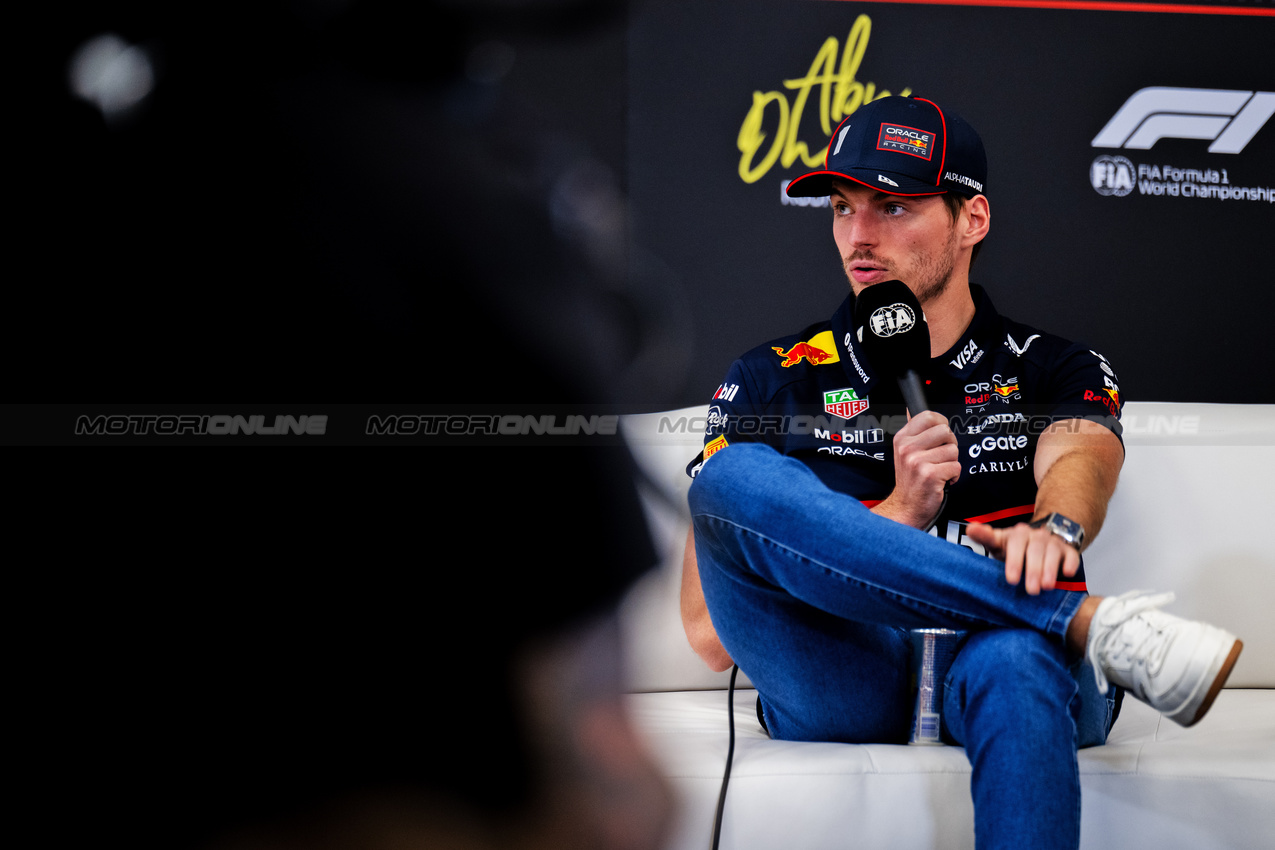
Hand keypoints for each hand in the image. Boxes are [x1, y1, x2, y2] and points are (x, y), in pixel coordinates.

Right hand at [874, 410, 959, 528]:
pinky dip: (954, 476)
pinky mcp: (930, 475)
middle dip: (949, 445)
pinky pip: (956, 467)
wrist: (907, 506)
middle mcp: (907, 448)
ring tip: (939, 470)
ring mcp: (917, 461)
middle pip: (945, 431)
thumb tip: (911, 409)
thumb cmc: (911, 479)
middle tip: (940, 457)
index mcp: (902, 438)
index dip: (941, 424)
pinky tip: (942, 481)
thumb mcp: (904, 452)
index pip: (928, 416)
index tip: (940, 436)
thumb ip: (913, 432)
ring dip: (951, 463)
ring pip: (953, 450)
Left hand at [965, 521, 1080, 594]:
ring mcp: (1053, 542)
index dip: (1014, 562)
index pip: (1014, 545)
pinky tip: (1068, 573)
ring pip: (1052, 553)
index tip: (1011, 579)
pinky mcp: (1068, 550)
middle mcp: (1035, 536)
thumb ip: (985, 537)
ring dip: (1050, 570)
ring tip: (1046, 587)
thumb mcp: (999, 542)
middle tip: (1030, 590)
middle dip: (1033, 570)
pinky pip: (1071, 555)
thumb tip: (971, 528)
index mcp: (1017, 534)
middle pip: (1034, 550)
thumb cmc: (1016, 547)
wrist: (1042, 539)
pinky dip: (1070, 564)